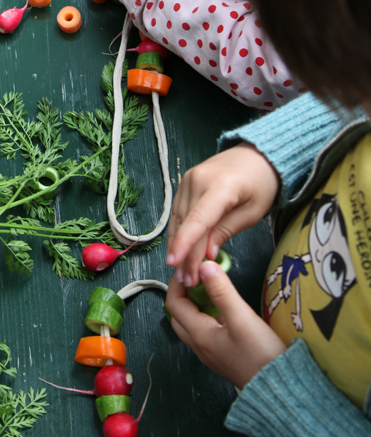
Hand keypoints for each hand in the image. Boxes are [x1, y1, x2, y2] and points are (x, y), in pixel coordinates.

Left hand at [165, 262, 286, 388]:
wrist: (282, 391)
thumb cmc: (261, 357)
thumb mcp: (242, 319)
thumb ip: (222, 292)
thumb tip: (204, 266)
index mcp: (199, 336)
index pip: (174, 303)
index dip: (177, 283)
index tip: (189, 267)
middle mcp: (201, 346)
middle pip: (179, 315)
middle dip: (183, 293)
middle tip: (196, 276)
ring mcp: (212, 353)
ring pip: (193, 323)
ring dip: (196, 304)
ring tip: (210, 287)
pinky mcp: (224, 355)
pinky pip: (207, 331)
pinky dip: (208, 315)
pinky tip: (224, 307)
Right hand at [166, 144, 279, 287]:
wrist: (256, 154)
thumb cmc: (261, 184)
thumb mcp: (252, 212)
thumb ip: (227, 230)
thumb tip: (207, 254)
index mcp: (221, 187)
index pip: (198, 219)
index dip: (185, 244)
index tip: (174, 264)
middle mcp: (198, 180)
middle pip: (187, 223)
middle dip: (185, 254)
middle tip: (187, 281)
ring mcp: (188, 178)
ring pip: (178, 218)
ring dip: (179, 245)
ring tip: (183, 271)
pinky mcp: (185, 181)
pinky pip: (179, 210)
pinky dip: (179, 231)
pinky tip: (181, 249)